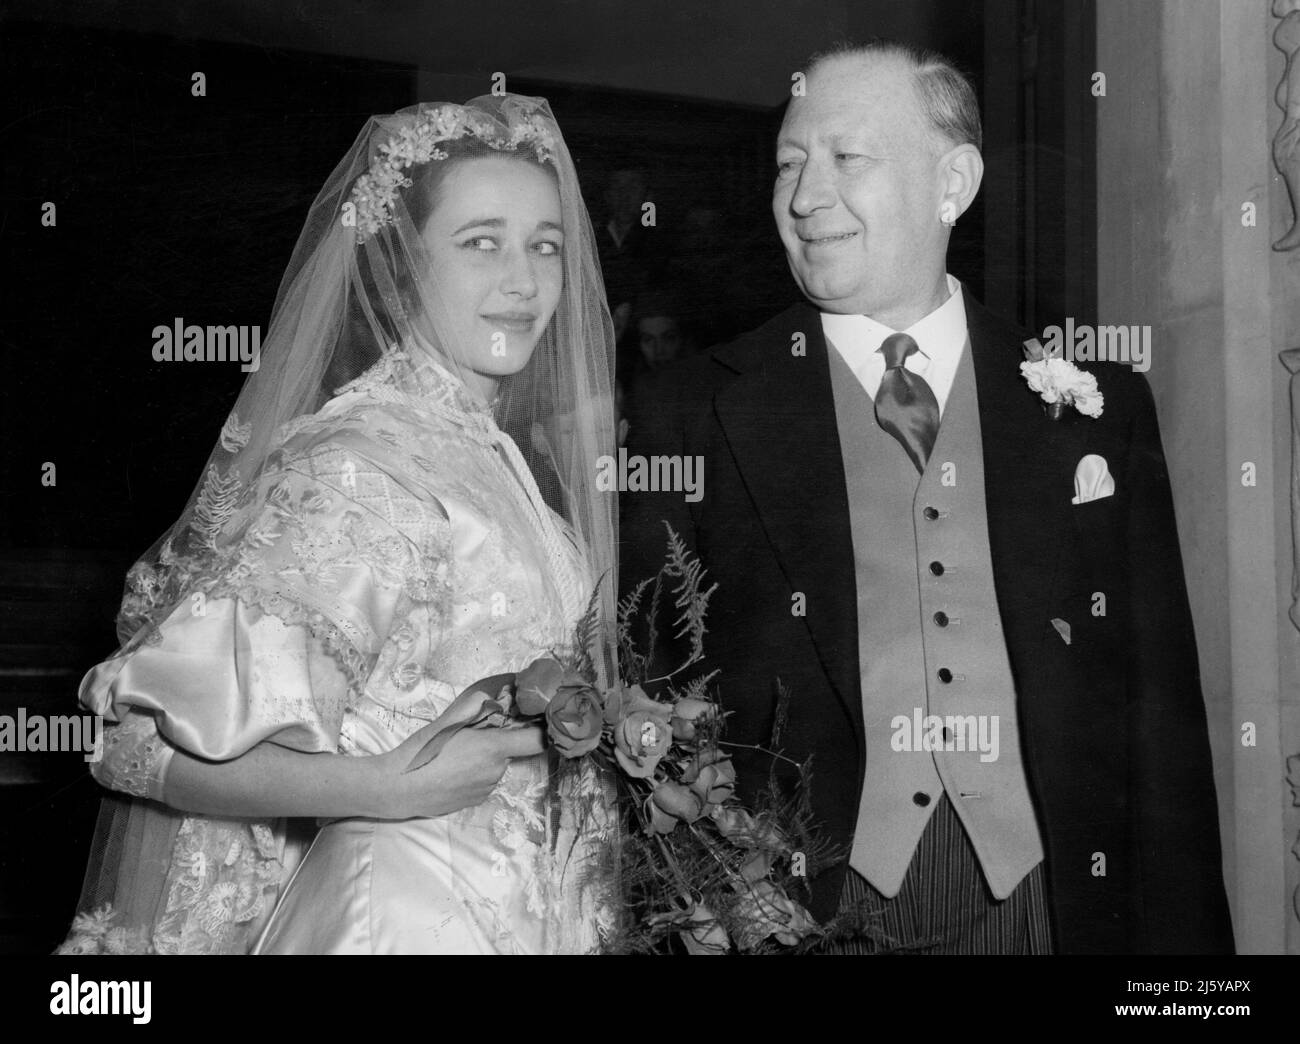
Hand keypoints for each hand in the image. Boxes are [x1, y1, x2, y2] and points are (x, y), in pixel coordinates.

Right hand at [374, 678, 542, 818]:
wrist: (397, 789)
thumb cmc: (421, 752)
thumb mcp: (447, 722)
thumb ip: (474, 708)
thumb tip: (497, 696)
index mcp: (493, 748)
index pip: (537, 740)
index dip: (542, 730)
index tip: (536, 721)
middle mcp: (496, 770)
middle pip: (511, 751)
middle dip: (499, 742)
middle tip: (472, 736)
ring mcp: (487, 789)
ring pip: (496, 767)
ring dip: (485, 759)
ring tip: (455, 756)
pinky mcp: (476, 802)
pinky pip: (484, 782)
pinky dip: (475, 774)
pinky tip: (452, 772)